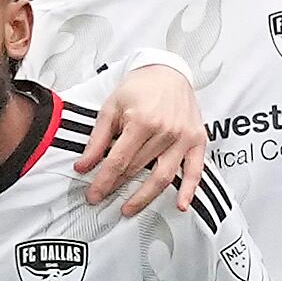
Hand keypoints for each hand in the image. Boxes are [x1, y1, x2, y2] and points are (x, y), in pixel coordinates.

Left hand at [78, 59, 208, 213]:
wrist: (168, 72)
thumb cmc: (139, 88)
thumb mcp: (111, 108)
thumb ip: (97, 140)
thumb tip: (83, 166)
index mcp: (143, 121)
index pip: (119, 161)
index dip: (103, 181)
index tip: (93, 195)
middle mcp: (166, 131)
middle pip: (138, 169)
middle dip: (117, 187)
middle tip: (103, 199)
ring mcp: (184, 137)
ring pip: (163, 176)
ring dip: (145, 197)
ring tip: (129, 208)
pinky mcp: (198, 140)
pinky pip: (195, 170)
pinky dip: (189, 190)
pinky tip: (181, 205)